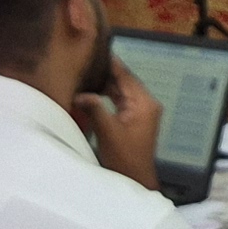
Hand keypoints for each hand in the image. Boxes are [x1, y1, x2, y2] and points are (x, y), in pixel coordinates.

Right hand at [74, 61, 165, 185]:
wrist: (135, 180)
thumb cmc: (125, 160)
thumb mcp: (107, 131)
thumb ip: (94, 108)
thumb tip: (81, 93)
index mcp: (144, 103)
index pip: (126, 75)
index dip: (111, 62)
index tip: (96, 47)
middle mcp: (146, 104)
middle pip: (124, 80)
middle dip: (105, 71)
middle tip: (84, 58)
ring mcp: (142, 111)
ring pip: (120, 90)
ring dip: (104, 83)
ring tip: (84, 71)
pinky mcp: (135, 119)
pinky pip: (120, 99)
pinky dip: (107, 94)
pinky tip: (92, 90)